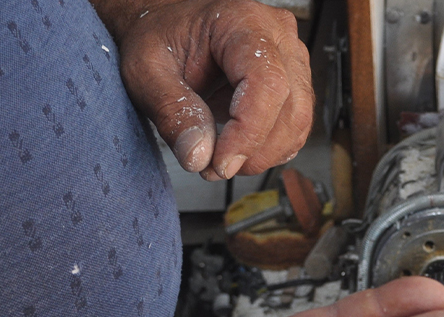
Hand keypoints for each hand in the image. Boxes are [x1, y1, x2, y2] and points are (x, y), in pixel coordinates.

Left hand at [105, 0, 312, 179]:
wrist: (165, 28)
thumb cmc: (158, 37)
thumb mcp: (146, 70)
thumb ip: (171, 110)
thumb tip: (199, 155)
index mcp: (243, 22)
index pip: (267, 82)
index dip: (248, 132)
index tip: (220, 163)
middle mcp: (277, 36)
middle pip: (291, 108)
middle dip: (254, 151)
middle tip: (213, 167)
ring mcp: (290, 59)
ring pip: (297, 122)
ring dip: (261, 154)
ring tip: (218, 157)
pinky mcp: (291, 82)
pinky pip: (293, 126)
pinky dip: (266, 148)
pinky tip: (234, 143)